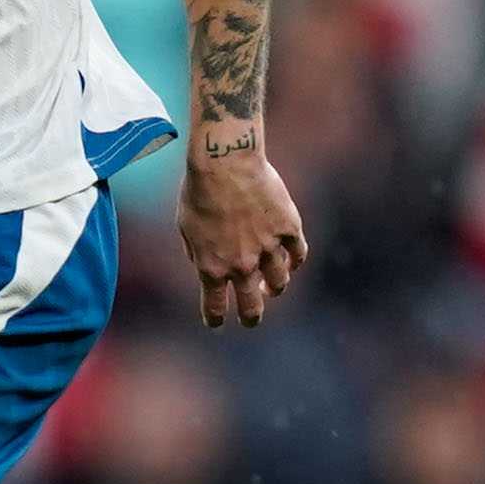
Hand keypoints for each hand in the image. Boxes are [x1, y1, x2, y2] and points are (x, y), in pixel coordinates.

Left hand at [178, 130, 306, 328]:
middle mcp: (241, 264)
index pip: (215, 307)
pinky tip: (291, 259)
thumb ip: (198, 254)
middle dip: (252, 318)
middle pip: (252, 306)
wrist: (224, 160)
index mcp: (211, 267)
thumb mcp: (186, 227)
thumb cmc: (198, 190)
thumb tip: (207, 269)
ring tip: (272, 286)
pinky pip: (298, 254)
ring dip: (275, 288)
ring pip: (279, 283)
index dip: (216, 319)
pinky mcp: (288, 228)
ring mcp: (267, 248)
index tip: (217, 322)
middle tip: (252, 321)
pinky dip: (295, 260)